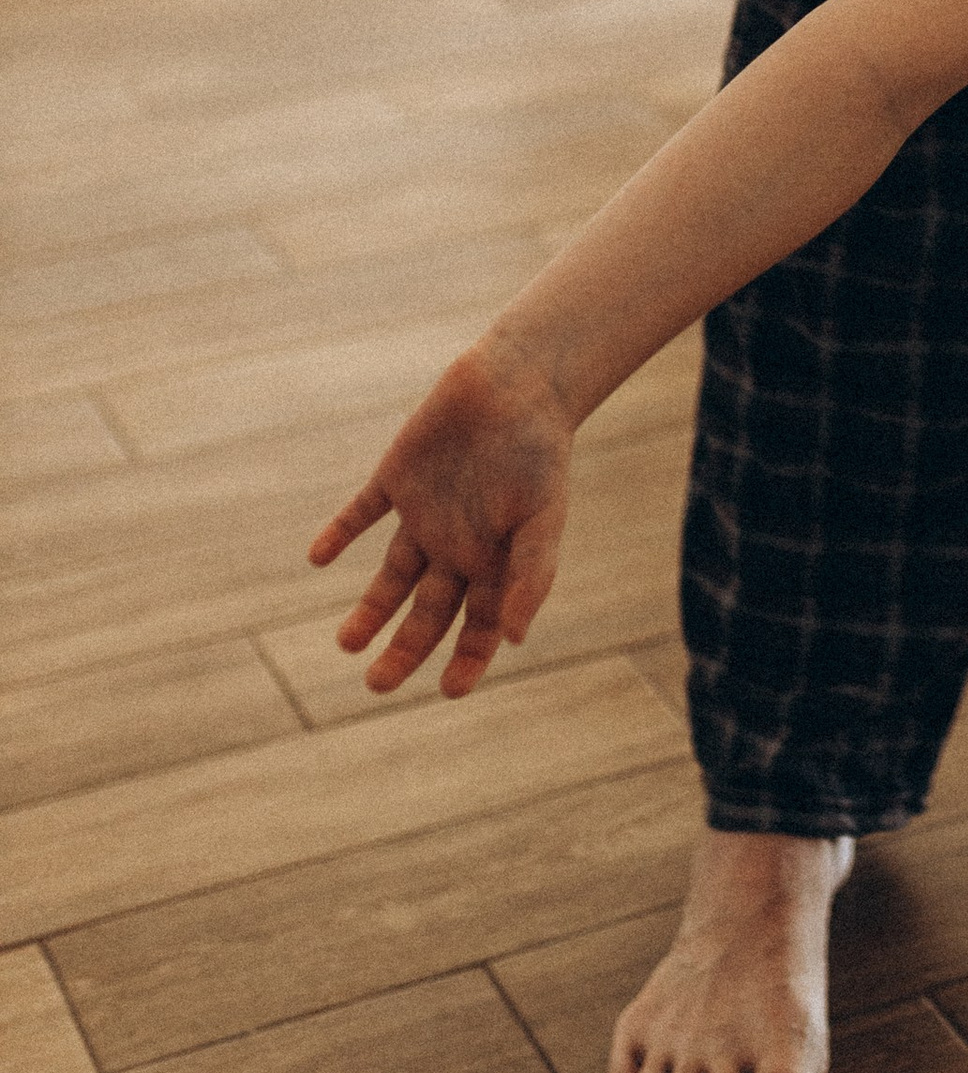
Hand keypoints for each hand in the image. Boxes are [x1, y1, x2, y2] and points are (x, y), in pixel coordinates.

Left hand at [307, 335, 573, 699]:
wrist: (518, 381)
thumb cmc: (540, 451)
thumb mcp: (544, 516)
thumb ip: (532, 575)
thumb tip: (513, 639)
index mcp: (495, 559)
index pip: (477, 624)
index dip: (466, 659)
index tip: (448, 691)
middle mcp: (457, 544)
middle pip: (426, 611)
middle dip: (404, 650)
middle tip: (376, 684)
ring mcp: (426, 513)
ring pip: (392, 575)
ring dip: (369, 609)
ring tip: (346, 643)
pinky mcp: (398, 477)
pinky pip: (364, 512)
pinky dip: (340, 532)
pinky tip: (318, 557)